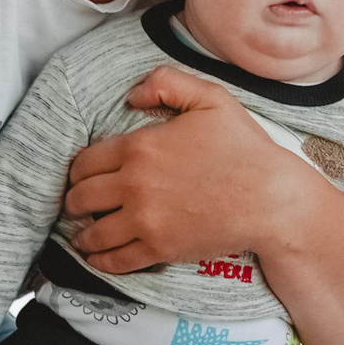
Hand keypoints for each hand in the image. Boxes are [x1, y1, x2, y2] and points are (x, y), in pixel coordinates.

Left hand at [64, 66, 311, 275]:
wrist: (269, 198)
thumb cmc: (244, 148)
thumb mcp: (210, 99)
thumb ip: (167, 83)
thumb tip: (132, 95)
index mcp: (140, 146)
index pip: (86, 161)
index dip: (78, 170)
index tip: (81, 176)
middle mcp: (134, 184)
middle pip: (81, 197)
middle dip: (74, 201)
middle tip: (77, 204)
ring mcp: (145, 219)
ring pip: (93, 232)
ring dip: (83, 234)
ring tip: (83, 235)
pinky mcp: (159, 248)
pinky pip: (117, 260)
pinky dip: (101, 261)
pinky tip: (98, 259)